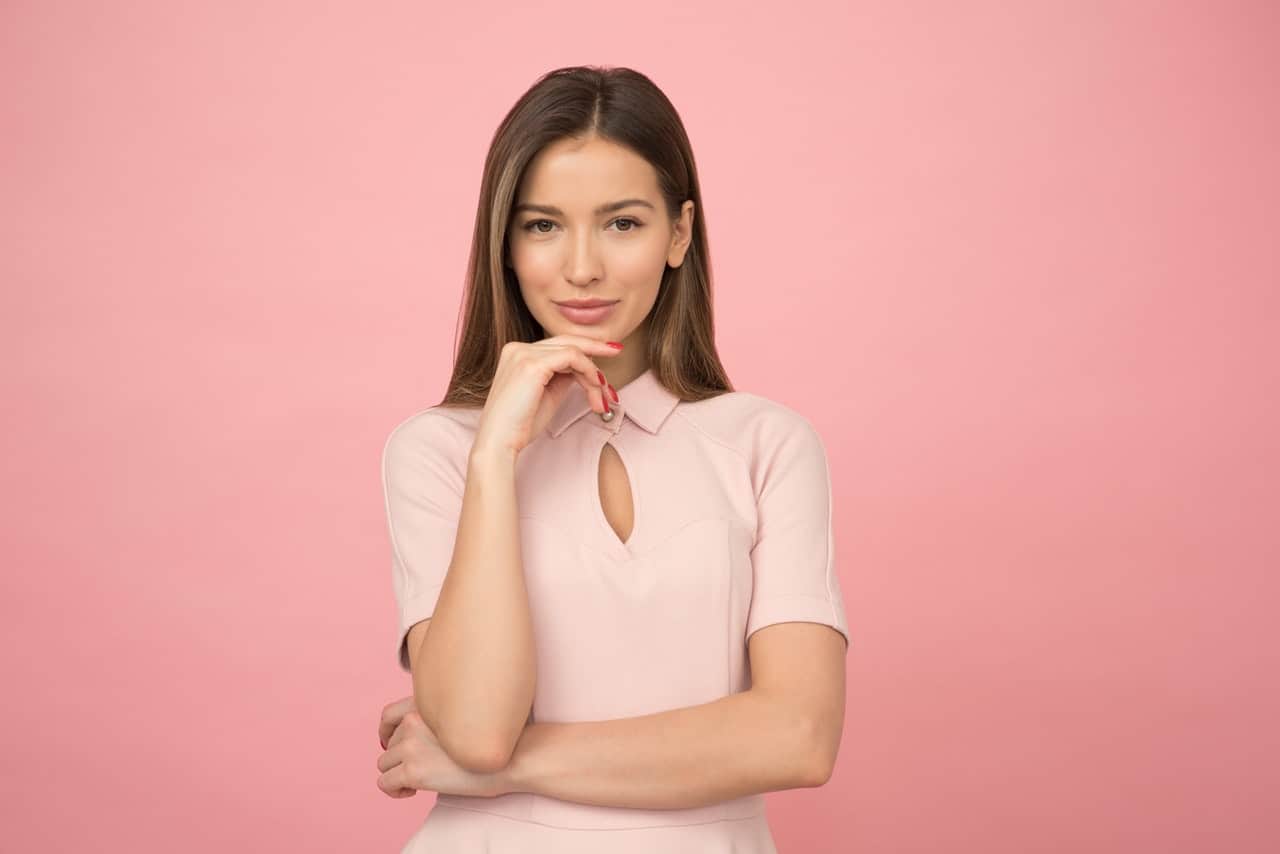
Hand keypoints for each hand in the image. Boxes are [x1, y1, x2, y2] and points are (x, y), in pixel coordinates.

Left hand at [376, 696, 511, 798]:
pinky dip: (394, 790)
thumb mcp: (460, 719)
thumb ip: (435, 722)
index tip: (394, 747)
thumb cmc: (492, 742)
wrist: (510, 759)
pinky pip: (384, 783)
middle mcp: (415, 720)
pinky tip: (413, 792)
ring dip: (398, 774)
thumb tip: (414, 743)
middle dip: (401, 758)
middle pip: (389, 744)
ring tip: (419, 782)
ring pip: (383, 764)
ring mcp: (411, 745)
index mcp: (426, 705)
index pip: (387, 716)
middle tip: (423, 770)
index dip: (387, 734)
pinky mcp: (413, 770)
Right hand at [475, 334, 623, 456]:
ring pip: (573, 351)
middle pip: (567, 341)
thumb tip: (583, 370)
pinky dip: (588, 372)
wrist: (500, 442)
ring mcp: (523, 354)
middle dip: (595, 347)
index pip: (558, 346)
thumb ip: (562, 377)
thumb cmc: (520, 425)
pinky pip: (572, 358)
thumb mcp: (547, 394)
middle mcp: (518, 348)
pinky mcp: (532, 364)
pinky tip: (595, 388)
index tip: (602, 360)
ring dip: (593, 374)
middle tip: (617, 352)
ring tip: (602, 397)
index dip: (584, 351)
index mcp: (517, 353)